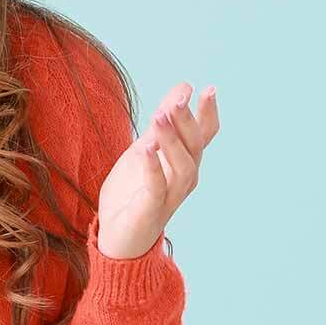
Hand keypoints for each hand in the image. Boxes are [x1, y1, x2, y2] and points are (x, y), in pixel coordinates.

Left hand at [94, 82, 217, 260]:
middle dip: (187, 121)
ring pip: (183, 166)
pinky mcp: (151, 211)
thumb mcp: (146, 148)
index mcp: (185, 163)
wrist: (117, 238)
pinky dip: (153, 167)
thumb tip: (184, 86)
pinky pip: (157, 187)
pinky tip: (144, 149)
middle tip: (178, 99)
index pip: (204, 135)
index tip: (207, 88)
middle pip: (195, 146)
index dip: (208, 113)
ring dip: (172, 140)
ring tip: (158, 116)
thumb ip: (164, 122)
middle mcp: (184, 179)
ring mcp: (170, 196)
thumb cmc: (133, 192)